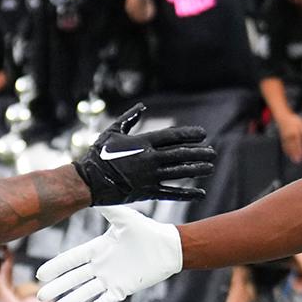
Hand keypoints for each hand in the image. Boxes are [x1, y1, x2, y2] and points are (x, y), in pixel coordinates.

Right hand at [36, 205, 182, 301]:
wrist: (168, 248)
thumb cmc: (147, 231)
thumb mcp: (125, 218)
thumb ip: (108, 209)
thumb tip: (91, 193)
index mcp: (98, 249)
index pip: (72, 259)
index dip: (57, 266)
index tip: (41, 274)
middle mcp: (101, 266)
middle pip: (74, 279)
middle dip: (58, 287)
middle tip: (41, 296)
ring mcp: (110, 279)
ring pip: (85, 293)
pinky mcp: (122, 289)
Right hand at [72, 103, 215, 203]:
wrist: (88, 181)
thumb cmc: (98, 154)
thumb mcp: (112, 131)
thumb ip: (129, 119)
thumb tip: (142, 107)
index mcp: (143, 142)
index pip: (173, 136)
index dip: (189, 135)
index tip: (203, 134)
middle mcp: (150, 159)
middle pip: (180, 154)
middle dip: (198, 152)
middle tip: (212, 152)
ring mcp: (150, 176)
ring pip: (179, 172)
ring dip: (197, 170)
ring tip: (210, 167)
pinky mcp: (147, 192)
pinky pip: (171, 193)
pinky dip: (187, 194)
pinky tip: (200, 193)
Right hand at [274, 111, 301, 162]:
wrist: (283, 117)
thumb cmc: (293, 120)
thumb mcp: (301, 122)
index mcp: (295, 132)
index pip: (299, 143)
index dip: (300, 150)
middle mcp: (290, 136)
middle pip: (293, 147)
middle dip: (296, 154)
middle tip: (298, 161)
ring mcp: (285, 137)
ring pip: (288, 147)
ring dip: (291, 154)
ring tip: (294, 160)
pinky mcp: (282, 138)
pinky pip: (284, 145)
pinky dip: (286, 150)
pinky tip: (288, 154)